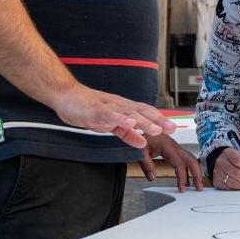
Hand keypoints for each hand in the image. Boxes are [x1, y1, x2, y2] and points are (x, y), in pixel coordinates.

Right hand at [49, 86, 169, 148]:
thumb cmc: (87, 108)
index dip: (159, 119)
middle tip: (171, 128)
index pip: (145, 113)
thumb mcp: (110, 125)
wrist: (66, 96)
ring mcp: (107, 107)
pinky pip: (109, 115)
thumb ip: (127, 134)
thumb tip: (143, 142)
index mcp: (123, 109)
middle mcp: (118, 106)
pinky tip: (129, 122)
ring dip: (143, 121)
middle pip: (141, 112)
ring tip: (156, 128)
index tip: (172, 128)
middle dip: (158, 120)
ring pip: (129, 114)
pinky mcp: (95, 111)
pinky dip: (120, 119)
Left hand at [139, 132, 206, 190]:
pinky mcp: (172, 149)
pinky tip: (186, 179)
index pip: (179, 163)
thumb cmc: (139, 136)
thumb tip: (152, 178)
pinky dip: (187, 169)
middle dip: (197, 174)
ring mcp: (174, 147)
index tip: (182, 188)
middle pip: (191, 159)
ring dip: (194, 172)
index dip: (182, 177)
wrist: (140, 126)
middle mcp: (174, 145)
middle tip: (199, 188)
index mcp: (167, 145)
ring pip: (189, 159)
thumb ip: (146, 165)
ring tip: (195, 186)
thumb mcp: (139, 151)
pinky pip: (183, 159)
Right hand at [210, 147, 239, 190]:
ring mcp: (218, 173)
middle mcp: (222, 162)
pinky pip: (230, 188)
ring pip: (233, 182)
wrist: (224, 162)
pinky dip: (238, 188)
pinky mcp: (218, 182)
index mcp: (229, 153)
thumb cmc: (237, 159)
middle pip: (236, 172)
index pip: (238, 160)